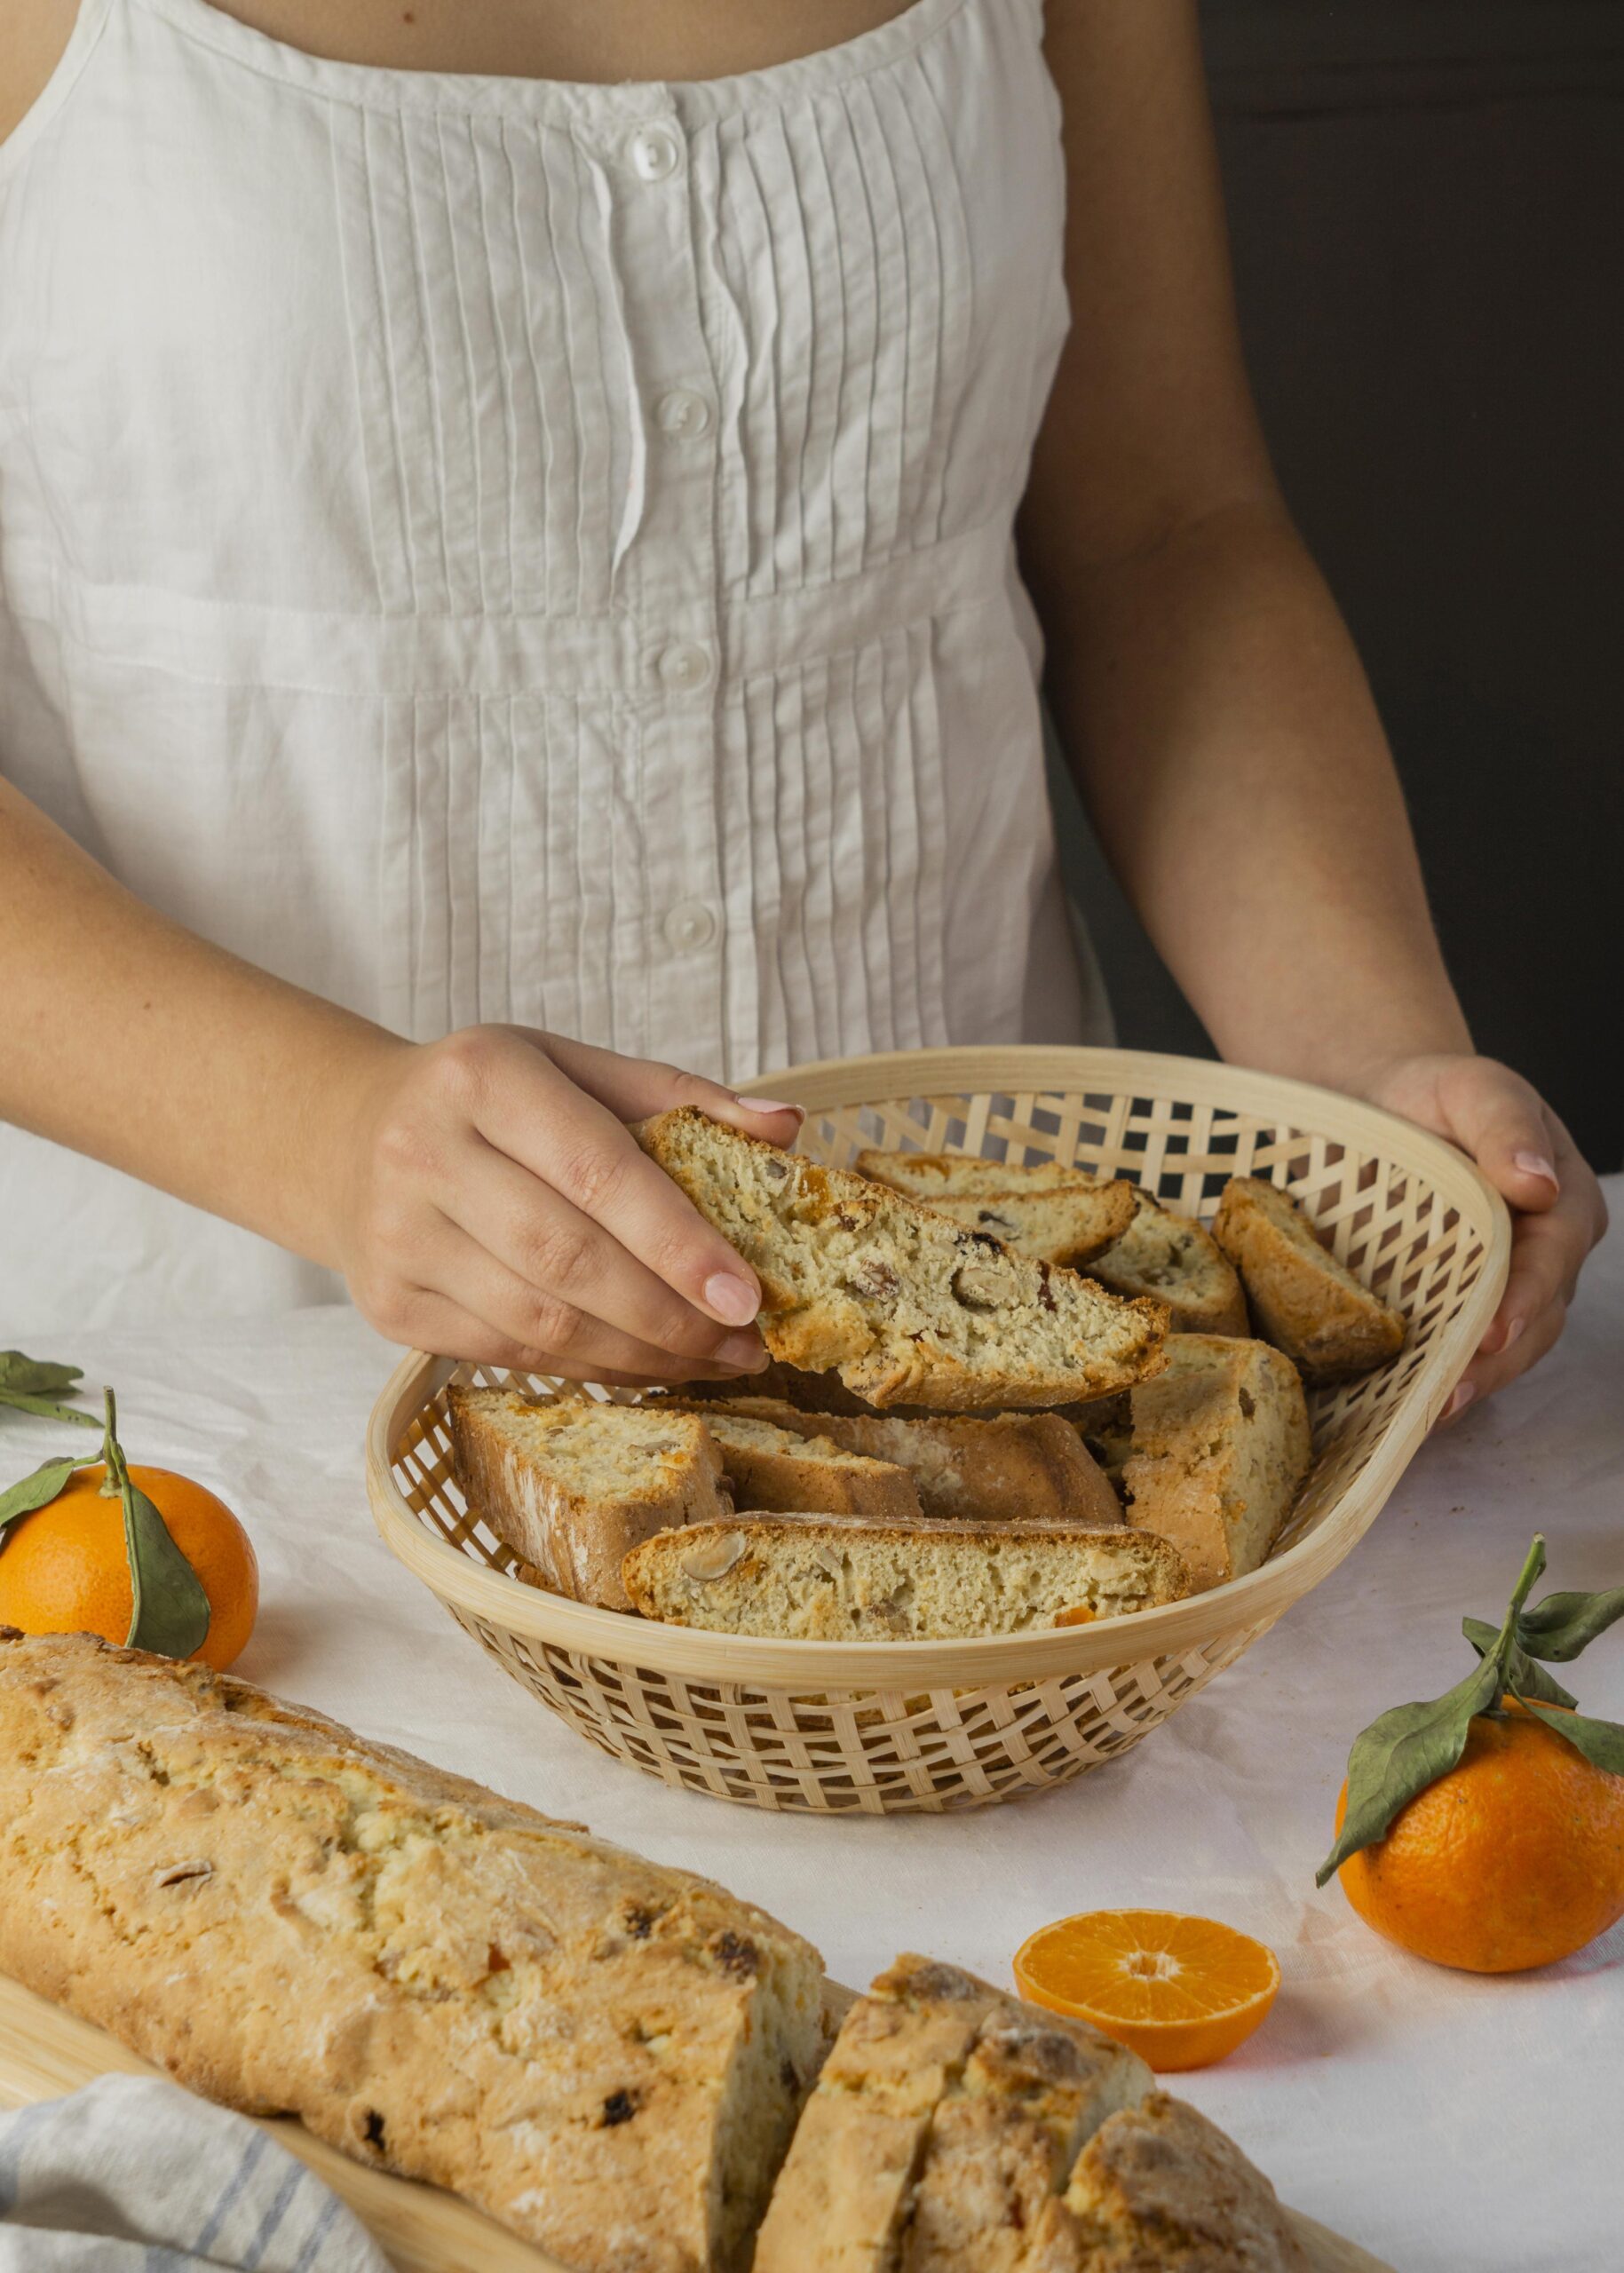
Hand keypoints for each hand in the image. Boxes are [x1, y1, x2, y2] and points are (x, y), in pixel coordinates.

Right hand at [329, 1027, 801, 1383]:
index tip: (748, 1295)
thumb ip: (678, 1095)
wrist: (346, 1136)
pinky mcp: (391, 1306)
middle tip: (747, 1341)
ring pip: (542, 1321)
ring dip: (641, 1353)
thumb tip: (787, 1126)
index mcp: (482, 1077)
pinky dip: (589, 1366)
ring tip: (710, 1358)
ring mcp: (398, 1237)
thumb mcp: (571, 1066)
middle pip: (570, 1260)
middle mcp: (424, 1153)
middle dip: (672, 1315)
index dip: (678, 1242)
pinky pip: (511, 1353)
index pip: (598, 1172)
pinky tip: (644, 1362)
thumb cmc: (486, 1099)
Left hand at [1354, 1054, 1607, 1418]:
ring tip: (1428, 1414)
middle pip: (1536, 1319)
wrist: (1381, 1104)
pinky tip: (1407, 1405)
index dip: (1526, 1297)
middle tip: (1450, 1395)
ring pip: (1506, 1347)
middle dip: (1496, 1362)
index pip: (1553, 1257)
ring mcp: (1508, 1285)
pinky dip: (1439, 1376)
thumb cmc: (1433, 1094)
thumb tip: (1538, 1182)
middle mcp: (1545, 1252)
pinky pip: (1462, 1347)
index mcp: (1563, 1200)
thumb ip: (1503, 1126)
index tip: (1495, 1329)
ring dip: (1471, 1382)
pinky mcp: (1460, 1304)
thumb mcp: (1471, 1088)